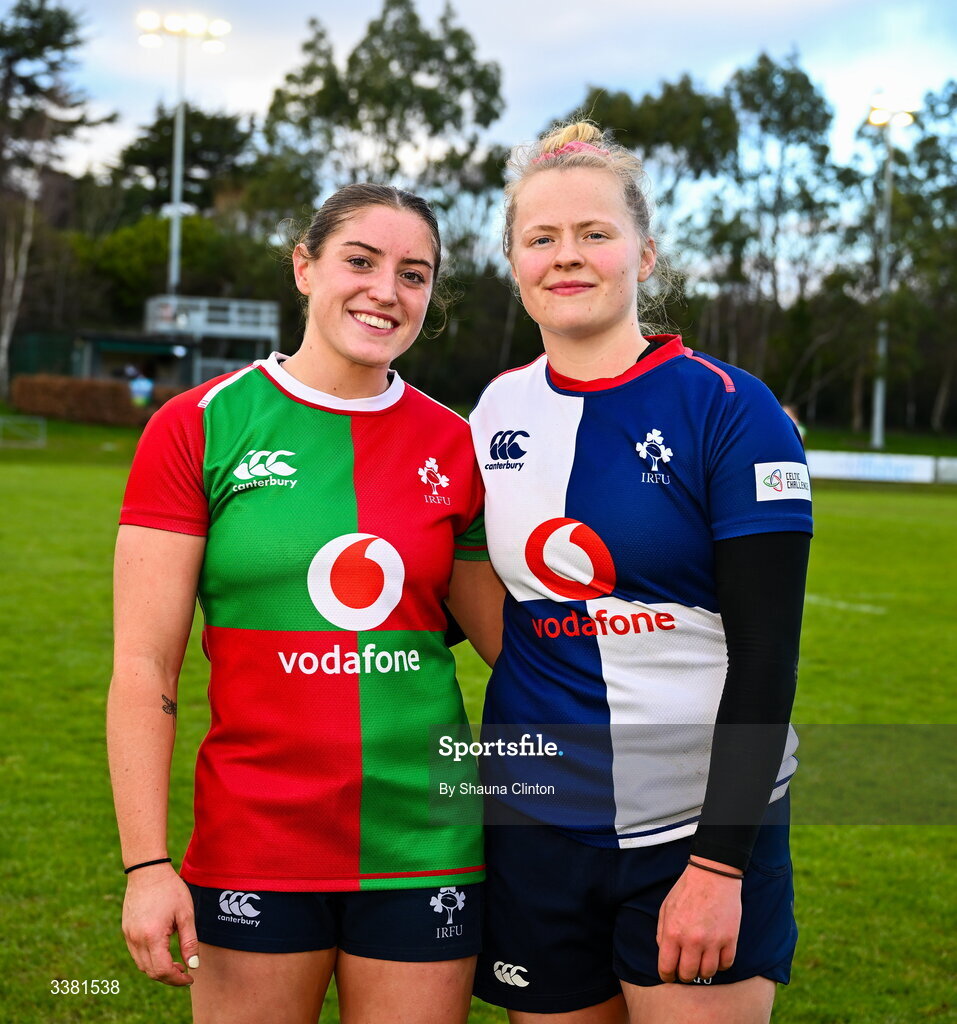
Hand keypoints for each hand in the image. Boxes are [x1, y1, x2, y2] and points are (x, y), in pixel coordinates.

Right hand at [122, 864, 199, 985]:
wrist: (147, 871)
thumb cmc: (170, 889)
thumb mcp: (186, 914)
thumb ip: (189, 942)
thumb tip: (193, 965)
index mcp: (152, 936)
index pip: (163, 970)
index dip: (177, 979)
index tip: (190, 977)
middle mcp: (136, 940)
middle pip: (151, 972)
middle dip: (169, 977)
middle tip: (185, 972)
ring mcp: (129, 936)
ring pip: (142, 965)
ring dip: (159, 970)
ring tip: (176, 963)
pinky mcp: (126, 931)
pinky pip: (136, 954)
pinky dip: (150, 960)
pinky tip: (163, 951)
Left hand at [656, 860, 741, 983]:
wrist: (713, 874)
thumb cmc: (687, 889)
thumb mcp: (666, 907)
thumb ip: (662, 933)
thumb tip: (665, 954)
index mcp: (673, 932)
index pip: (666, 968)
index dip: (667, 975)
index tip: (670, 974)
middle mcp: (692, 940)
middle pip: (688, 974)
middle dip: (684, 974)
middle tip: (686, 968)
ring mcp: (713, 941)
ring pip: (708, 973)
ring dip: (703, 969)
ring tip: (701, 960)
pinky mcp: (731, 939)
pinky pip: (726, 965)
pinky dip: (720, 964)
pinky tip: (715, 955)